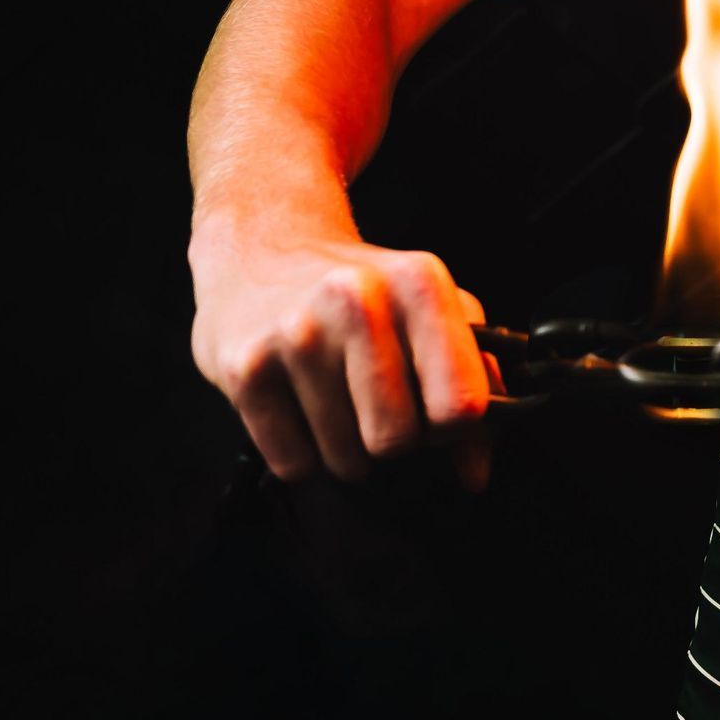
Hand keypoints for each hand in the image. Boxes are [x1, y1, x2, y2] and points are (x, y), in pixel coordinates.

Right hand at [191, 233, 502, 492]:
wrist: (264, 246)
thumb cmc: (364, 289)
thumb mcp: (432, 309)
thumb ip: (474, 380)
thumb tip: (474, 472)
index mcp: (419, 284)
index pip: (461, 404)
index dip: (455, 428)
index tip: (439, 416)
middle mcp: (357, 301)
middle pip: (397, 439)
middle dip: (395, 440)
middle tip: (380, 408)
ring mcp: (296, 335)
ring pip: (344, 459)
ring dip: (347, 451)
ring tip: (338, 403)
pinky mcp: (246, 369)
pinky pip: (294, 463)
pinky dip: (303, 455)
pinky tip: (301, 409)